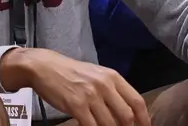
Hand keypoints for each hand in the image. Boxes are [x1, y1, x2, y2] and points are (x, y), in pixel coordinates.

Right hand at [0, 48, 149, 125]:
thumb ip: (111, 90)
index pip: (137, 101)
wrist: (43, 66)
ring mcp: (90, 95)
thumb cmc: (68, 72)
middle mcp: (104, 85)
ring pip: (110, 124)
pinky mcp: (76, 105)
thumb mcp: (95, 75)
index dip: (144, 120)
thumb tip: (126, 113)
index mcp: (112, 76)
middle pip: (126, 117)